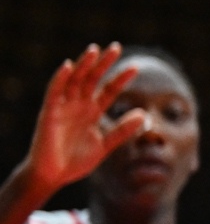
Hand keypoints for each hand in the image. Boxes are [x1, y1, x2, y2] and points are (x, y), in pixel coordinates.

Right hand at [22, 44, 147, 193]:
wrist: (53, 177)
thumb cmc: (75, 161)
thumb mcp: (105, 145)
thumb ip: (123, 131)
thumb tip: (145, 115)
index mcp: (92, 112)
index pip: (109, 90)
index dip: (121, 78)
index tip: (136, 67)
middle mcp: (78, 106)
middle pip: (92, 79)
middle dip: (103, 64)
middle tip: (116, 46)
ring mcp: (63, 108)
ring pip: (74, 81)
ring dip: (83, 65)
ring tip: (95, 50)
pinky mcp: (49, 114)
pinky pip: (54, 92)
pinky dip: (60, 79)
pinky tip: (68, 66)